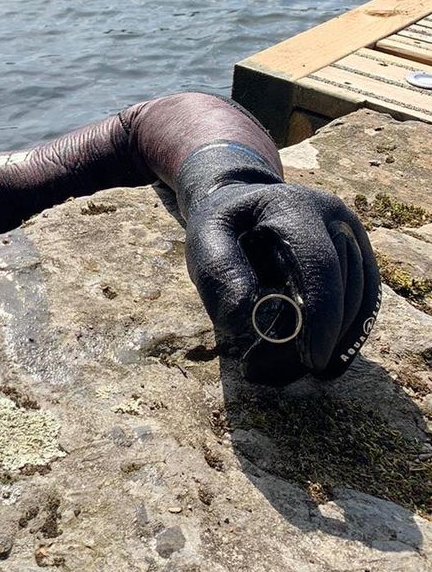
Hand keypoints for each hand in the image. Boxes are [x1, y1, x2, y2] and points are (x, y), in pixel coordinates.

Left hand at [184, 182, 380, 385]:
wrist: (241, 201)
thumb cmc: (222, 226)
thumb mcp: (205, 240)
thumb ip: (220, 273)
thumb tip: (245, 317)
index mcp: (293, 207)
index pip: (320, 265)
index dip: (322, 316)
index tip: (311, 359)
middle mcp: (332, 215)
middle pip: (345, 286)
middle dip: (325, 336)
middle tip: (289, 371)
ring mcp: (351, 231)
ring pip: (361, 296)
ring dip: (337, 339)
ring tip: (298, 367)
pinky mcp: (358, 251)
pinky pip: (366, 298)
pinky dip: (350, 332)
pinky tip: (329, 359)